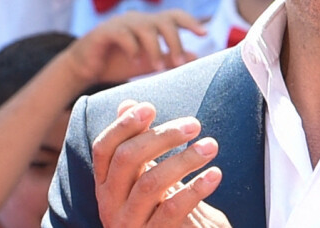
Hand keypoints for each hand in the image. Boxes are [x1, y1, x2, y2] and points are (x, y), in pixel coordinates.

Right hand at [66, 10, 205, 85]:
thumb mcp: (148, 62)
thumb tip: (196, 57)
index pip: (174, 16)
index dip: (190, 21)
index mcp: (149, 24)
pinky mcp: (105, 31)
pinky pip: (124, 34)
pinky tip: (135, 61)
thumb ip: (169, 59)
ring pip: (145, 27)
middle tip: (179, 63)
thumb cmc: (118, 62)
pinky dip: (133, 48)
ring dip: (155, 48)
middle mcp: (137, 19)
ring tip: (157, 67)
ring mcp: (121, 22)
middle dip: (175, 41)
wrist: (85, 66)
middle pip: (163, 21)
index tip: (204, 33)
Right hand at [93, 101, 230, 227]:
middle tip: (194, 124)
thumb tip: (127, 103)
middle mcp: (109, 204)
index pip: (104, 148)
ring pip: (150, 183)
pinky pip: (172, 210)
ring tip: (211, 145)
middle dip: (161, 136)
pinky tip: (215, 174)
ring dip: (184, 159)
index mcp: (104, 184)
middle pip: (127, 159)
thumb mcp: (142, 175)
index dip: (124, 124)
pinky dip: (195, 189)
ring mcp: (129, 225)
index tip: (151, 107)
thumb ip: (133, 141)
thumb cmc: (157, 207)